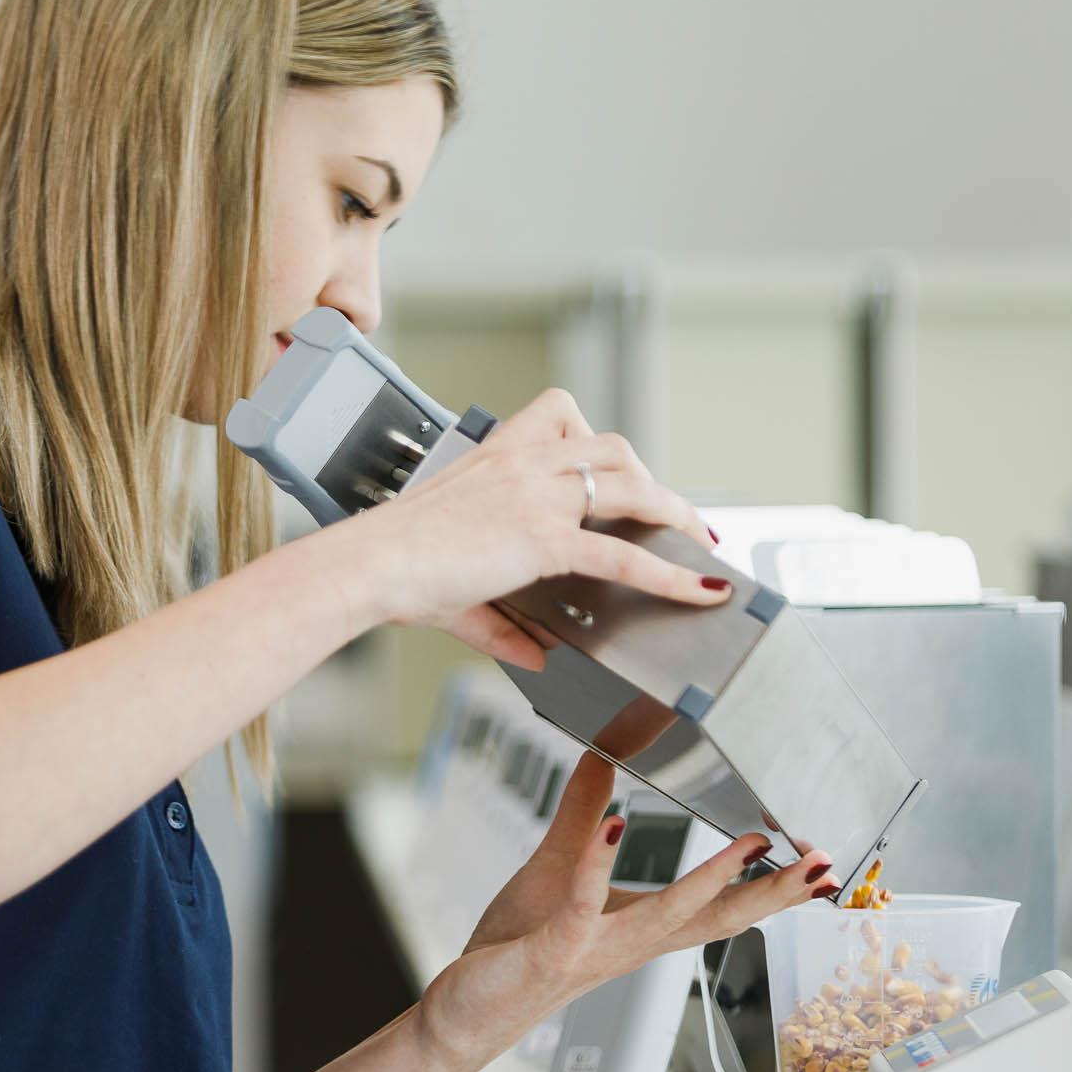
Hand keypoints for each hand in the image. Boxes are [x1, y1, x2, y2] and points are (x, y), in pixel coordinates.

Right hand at [342, 390, 725, 668]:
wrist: (368, 565)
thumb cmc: (395, 564)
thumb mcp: (457, 586)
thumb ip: (505, 623)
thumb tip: (540, 656)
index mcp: (498, 457)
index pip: (563, 415)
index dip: (599, 439)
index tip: (620, 470)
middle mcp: (523, 466)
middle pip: (613, 449)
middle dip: (651, 480)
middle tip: (672, 518)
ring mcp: (537, 497)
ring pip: (632, 487)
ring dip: (676, 513)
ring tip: (702, 544)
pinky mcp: (543, 538)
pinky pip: (624, 552)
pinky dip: (672, 573)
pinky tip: (700, 589)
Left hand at [420, 753, 829, 1071]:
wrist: (466, 1012)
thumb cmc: (516, 950)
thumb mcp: (557, 869)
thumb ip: (584, 814)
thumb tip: (606, 756)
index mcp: (642, 928)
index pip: (722, 909)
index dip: (773, 888)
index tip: (823, 866)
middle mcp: (631, 944)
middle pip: (717, 919)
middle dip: (772, 892)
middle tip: (824, 865)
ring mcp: (597, 949)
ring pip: (668, 917)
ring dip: (711, 880)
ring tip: (750, 841)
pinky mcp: (555, 950)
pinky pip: (583, 905)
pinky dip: (598, 868)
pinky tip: (615, 829)